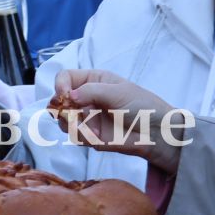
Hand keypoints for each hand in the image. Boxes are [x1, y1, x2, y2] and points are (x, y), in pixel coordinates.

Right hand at [53, 69, 183, 175]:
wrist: (155, 133)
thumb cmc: (142, 106)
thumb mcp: (118, 92)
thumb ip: (92, 91)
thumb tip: (69, 95)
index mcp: (93, 80)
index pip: (65, 77)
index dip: (60, 85)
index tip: (64, 95)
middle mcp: (86, 98)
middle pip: (58, 100)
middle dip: (62, 108)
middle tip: (72, 114)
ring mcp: (87, 117)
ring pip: (63, 120)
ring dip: (72, 124)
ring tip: (89, 127)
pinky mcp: (89, 136)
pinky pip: (75, 136)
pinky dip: (83, 136)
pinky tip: (98, 136)